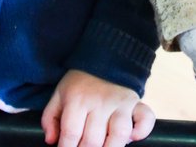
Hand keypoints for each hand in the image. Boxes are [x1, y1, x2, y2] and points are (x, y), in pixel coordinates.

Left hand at [40, 69, 154, 146]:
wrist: (104, 57)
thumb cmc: (80, 83)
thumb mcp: (59, 95)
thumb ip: (50, 118)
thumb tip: (51, 141)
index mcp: (78, 100)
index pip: (70, 135)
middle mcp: (100, 102)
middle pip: (93, 140)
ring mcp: (120, 103)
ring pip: (119, 133)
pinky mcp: (136, 103)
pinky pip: (145, 118)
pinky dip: (142, 131)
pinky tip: (133, 138)